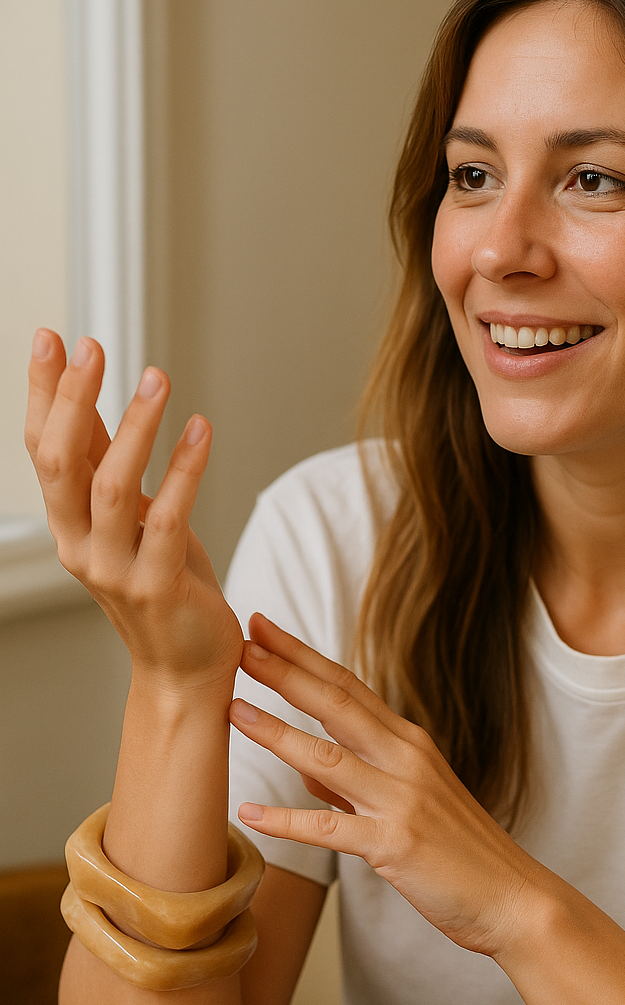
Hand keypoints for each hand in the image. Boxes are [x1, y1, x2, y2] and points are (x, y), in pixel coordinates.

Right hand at [25, 330, 242, 687]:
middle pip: (61, 462)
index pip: (43, 448)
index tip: (52, 337)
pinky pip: (167, 519)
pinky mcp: (158, 585)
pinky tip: (201, 431)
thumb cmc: (163, 585)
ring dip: (135, 427)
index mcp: (68, 524)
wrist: (186, 667)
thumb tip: (90, 399)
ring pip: (111, 487)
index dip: (45, 393)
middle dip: (72, 399)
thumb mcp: (129, 517)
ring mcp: (115, 568)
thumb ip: (108, 464)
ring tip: (157, 378)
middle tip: (91, 346)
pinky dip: (185, 470)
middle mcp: (80, 545)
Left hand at [229, 614, 542, 956]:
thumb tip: (303, 766)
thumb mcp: (408, 800)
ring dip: (277, 732)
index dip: (302, 656)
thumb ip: (354, 780)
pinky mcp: (394, 843)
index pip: (347, 686)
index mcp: (408, 743)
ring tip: (232, 710)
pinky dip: (287, 821)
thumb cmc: (459, 850)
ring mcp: (401, 799)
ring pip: (327, 757)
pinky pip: (331, 827)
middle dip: (285, 672)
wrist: (511, 896)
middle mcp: (405, 759)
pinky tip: (250, 812)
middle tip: (240, 644)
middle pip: (336, 704)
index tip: (261, 628)